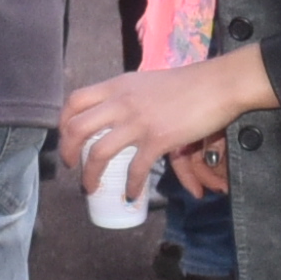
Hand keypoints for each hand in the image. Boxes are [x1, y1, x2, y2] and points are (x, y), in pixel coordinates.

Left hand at [57, 49, 275, 203]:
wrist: (217, 85)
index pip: (74, 101)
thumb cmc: (187, 84)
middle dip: (68, 152)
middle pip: (77, 128)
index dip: (63, 123)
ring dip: (90, 175)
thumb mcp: (147, 84)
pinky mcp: (158, 139)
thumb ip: (129, 97)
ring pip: (98, 153)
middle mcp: (121, 102)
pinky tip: (131, 195)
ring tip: (90, 187)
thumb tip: (120, 117)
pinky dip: (130, 186)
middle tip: (71, 166)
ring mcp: (138, 121)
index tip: (67, 138)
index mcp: (117, 86)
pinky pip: (135, 169)